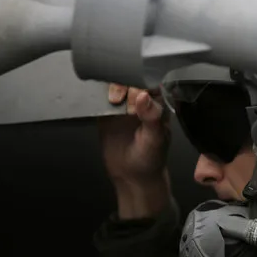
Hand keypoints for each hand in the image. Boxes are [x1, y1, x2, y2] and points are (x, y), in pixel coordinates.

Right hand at [98, 84, 171, 217]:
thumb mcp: (155, 139)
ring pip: (116, 84)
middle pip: (132, 80)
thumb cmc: (150, 158)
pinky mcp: (106, 111)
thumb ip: (151, 117)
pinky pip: (101, 97)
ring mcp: (123, 104)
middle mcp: (141, 100)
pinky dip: (98, 94)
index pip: (151, 82)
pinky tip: (98, 98)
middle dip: (126, 85)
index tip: (137, 93)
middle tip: (122, 101)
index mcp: (158, 104)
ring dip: (112, 88)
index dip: (143, 83)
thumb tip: (143, 95)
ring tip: (114, 102)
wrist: (132, 176)